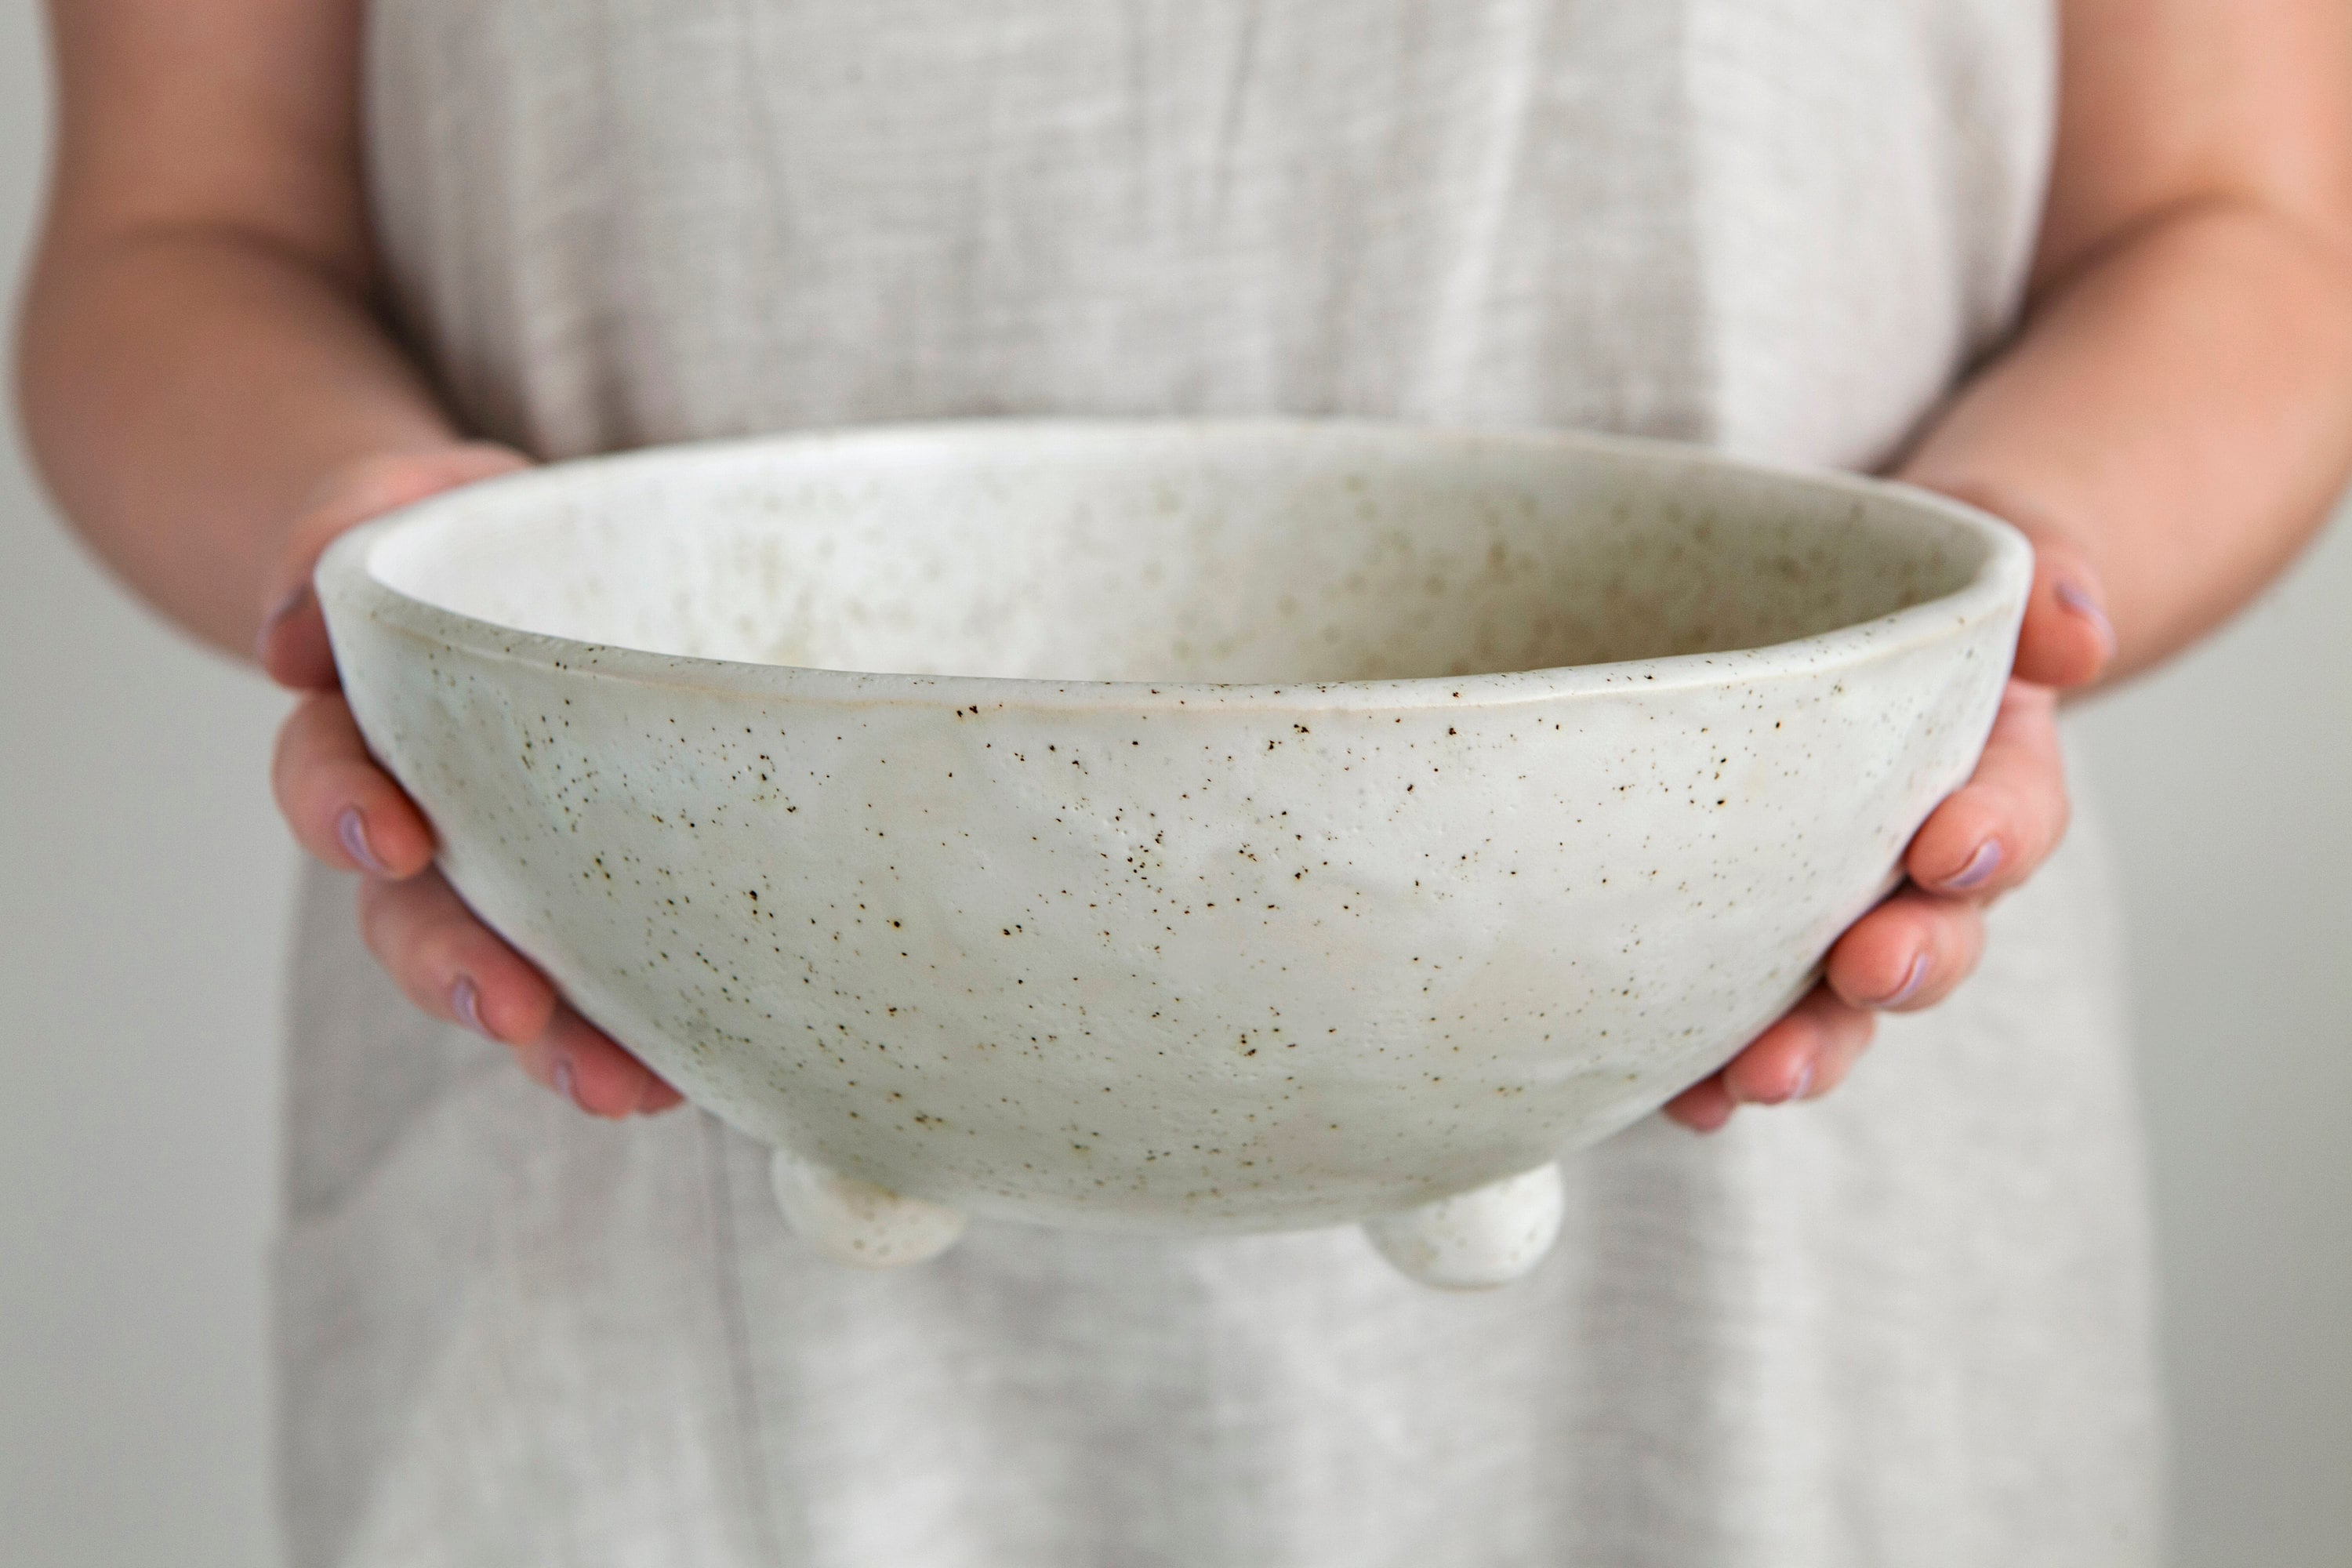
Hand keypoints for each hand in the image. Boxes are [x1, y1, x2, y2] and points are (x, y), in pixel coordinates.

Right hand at [259, 445, 683, 1118]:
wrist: (546, 571)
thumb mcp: (410, 497)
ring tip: (620, 1088)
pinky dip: (645, 1029)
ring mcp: (516, 874)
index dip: (348, 814)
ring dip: (556, 1039)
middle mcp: (432, 825)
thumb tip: (293, 630)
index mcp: (369, 730)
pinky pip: (612, 975)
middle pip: (412, 919)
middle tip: (512, 1009)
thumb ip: (343, 526)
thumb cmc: (477, 535)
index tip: (398, 839)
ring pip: (510, 972)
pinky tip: (693, 1070)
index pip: (328, 781)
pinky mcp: (606, 894)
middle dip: (455, 971)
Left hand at [1662, 508, 2116, 1131]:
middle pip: (1931, 940)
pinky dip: (1708, 1066)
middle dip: (1904, 967)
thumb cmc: (1908, 589)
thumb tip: (2071, 633)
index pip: (2009, 817)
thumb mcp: (1986, 556)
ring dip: (1804, 1046)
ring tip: (1752, 1080)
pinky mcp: (1745, 945)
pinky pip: (1733, 1017)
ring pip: (1834, 1005)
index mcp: (1984, 778)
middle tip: (1865, 973)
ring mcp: (1828, 919)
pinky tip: (1672, 1099)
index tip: (1948, 846)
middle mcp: (1913, 872)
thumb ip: (2039, 578)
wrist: (1829, 623)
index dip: (1992, 838)